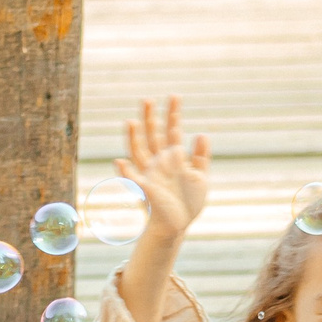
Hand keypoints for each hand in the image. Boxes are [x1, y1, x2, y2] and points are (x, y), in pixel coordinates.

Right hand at [115, 96, 211, 239]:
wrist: (178, 225)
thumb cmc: (188, 203)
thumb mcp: (200, 178)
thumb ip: (201, 156)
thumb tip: (202, 133)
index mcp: (173, 158)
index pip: (172, 131)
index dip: (173, 115)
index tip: (174, 97)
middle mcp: (159, 162)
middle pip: (152, 135)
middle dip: (149, 118)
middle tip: (147, 99)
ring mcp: (150, 174)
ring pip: (138, 151)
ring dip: (133, 137)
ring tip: (130, 121)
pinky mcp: (145, 189)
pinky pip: (131, 178)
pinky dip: (124, 171)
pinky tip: (119, 161)